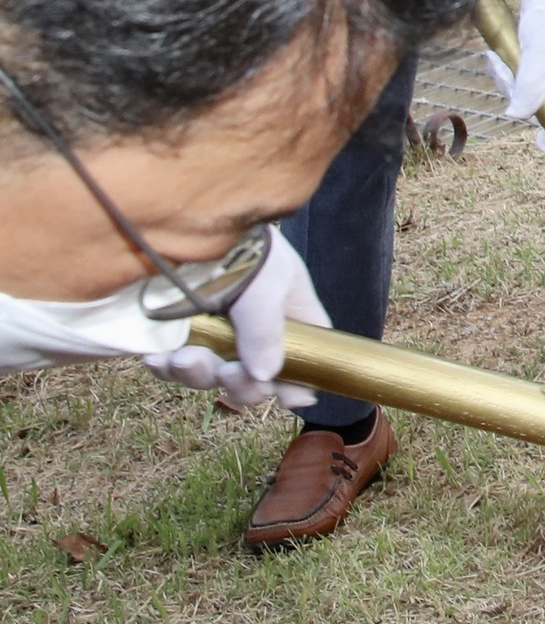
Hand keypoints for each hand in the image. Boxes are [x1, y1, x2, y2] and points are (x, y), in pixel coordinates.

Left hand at [140, 228, 325, 410]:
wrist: (178, 225)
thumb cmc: (240, 248)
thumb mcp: (268, 284)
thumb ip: (268, 334)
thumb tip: (266, 377)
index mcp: (287, 311)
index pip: (307, 353)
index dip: (301, 380)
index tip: (291, 399)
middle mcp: (251, 327)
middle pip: (256, 376)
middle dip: (243, 384)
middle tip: (230, 374)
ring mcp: (211, 333)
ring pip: (211, 377)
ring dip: (200, 376)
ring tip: (185, 358)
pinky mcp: (172, 336)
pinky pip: (172, 368)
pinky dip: (167, 369)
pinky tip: (158, 358)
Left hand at [505, 0, 544, 152]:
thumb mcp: (540, 60)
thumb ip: (529, 89)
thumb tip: (515, 116)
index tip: (540, 144)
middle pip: (540, 110)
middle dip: (515, 95)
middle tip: (506, 71)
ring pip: (525, 94)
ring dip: (507, 80)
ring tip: (498, 58)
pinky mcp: (542, 64)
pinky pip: (520, 78)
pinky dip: (506, 71)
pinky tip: (497, 56)